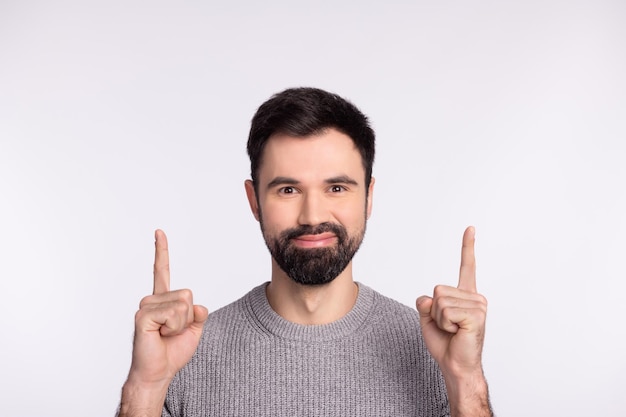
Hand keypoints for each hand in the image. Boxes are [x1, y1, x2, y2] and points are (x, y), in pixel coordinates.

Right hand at [123, 230, 208, 406]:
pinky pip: (173, 314)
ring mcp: (146, 306)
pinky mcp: (143, 315)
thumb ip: (199, 313)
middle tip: (173, 332)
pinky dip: (174, 328)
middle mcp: (153, 299)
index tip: (159, 232)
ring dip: (181, 325)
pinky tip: (160, 335)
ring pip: (183, 305)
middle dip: (188, 318)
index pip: (162, 271)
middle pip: (188, 295)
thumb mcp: (194, 330)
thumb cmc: (172, 352)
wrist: (159, 371)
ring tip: (166, 334)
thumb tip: (197, 305)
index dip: (161, 251)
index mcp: (164, 300)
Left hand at [416, 226, 487, 377]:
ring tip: (453, 331)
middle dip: (434, 312)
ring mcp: (478, 305)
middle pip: (437, 290)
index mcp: (465, 296)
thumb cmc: (445, 344)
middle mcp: (475, 297)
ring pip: (439, 301)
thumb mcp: (428, 319)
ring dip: (439, 319)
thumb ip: (426, 303)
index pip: (466, 267)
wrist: (455, 366)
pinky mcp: (476, 315)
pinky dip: (444, 324)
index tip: (470, 228)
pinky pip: (445, 311)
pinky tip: (457, 333)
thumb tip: (428, 297)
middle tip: (448, 328)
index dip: (467, 247)